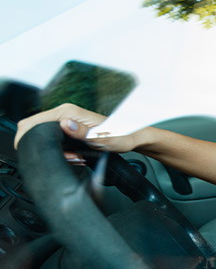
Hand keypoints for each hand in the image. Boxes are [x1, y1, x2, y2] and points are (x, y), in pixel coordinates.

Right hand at [14, 104, 137, 160]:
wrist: (132, 138)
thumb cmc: (120, 136)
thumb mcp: (101, 138)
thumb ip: (82, 132)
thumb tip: (64, 124)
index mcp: (68, 112)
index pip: (33, 121)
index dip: (29, 138)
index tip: (43, 151)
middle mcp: (65, 114)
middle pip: (36, 131)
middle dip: (46, 147)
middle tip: (68, 156)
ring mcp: (67, 122)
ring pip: (46, 139)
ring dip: (58, 152)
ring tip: (77, 156)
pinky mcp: (70, 130)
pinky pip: (57, 143)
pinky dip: (64, 153)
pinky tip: (77, 156)